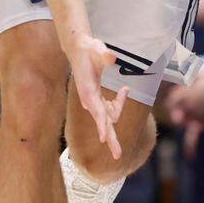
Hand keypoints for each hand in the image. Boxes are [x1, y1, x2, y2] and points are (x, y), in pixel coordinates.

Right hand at [65, 31, 127, 160]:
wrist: (78, 49)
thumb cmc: (88, 48)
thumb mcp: (95, 47)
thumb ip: (103, 53)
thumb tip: (112, 57)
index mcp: (88, 91)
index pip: (96, 111)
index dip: (101, 125)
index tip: (104, 138)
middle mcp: (89, 100)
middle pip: (102, 123)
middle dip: (111, 139)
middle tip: (118, 156)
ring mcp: (93, 101)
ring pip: (109, 115)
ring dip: (119, 107)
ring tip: (124, 90)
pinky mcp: (96, 99)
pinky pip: (110, 107)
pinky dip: (118, 102)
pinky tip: (124, 91)